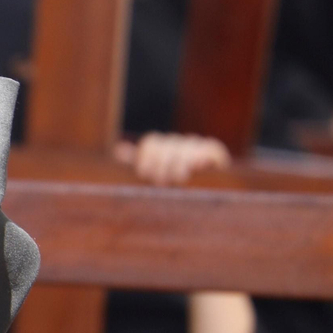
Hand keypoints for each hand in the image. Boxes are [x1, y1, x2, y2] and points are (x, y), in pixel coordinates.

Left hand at [112, 133, 229, 185]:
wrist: (204, 190)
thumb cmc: (170, 185)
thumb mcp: (151, 175)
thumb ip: (136, 161)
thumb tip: (118, 149)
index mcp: (161, 146)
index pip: (151, 142)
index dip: (145, 158)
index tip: (143, 175)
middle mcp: (178, 142)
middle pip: (167, 145)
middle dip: (162, 164)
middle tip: (161, 182)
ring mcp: (196, 146)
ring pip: (187, 147)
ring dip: (181, 163)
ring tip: (178, 179)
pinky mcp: (214, 153)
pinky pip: (209, 148)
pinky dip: (204, 156)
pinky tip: (199, 165)